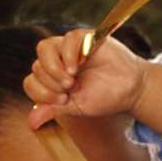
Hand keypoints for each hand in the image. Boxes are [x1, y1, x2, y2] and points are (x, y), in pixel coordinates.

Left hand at [24, 29, 147, 128]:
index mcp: (52, 79)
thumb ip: (53, 110)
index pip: (31, 82)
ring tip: (71, 78)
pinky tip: (78, 66)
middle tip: (70, 90)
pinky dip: (68, 54)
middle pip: (36, 66)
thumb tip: (31, 122)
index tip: (62, 101)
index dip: (40, 93)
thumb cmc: (104, 98)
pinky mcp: (85, 38)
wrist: (130, 90)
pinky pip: (67, 39)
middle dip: (50, 83)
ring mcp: (69, 48)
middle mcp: (57, 61)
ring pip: (44, 48)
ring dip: (53, 67)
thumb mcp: (75, 107)